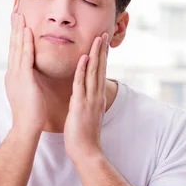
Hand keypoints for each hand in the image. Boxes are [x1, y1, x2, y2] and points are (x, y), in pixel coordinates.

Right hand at [5, 13, 46, 135]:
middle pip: (13, 43)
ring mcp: (16, 74)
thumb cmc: (32, 112)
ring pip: (18, 46)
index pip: (16, 48)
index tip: (18, 16)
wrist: (27, 127)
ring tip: (20, 12)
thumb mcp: (30, 90)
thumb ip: (31, 78)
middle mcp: (13, 71)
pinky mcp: (24, 78)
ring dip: (19, 29)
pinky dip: (26, 42)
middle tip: (15, 6)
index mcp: (15, 74)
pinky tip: (28, 30)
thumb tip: (34, 71)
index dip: (17, 31)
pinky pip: (25, 56)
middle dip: (15, 24)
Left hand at [64, 33, 107, 163]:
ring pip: (94, 73)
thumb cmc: (84, 137)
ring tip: (97, 39)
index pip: (101, 73)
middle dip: (102, 51)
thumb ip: (85, 103)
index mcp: (98, 98)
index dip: (102, 57)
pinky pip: (82, 84)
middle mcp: (97, 96)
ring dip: (96, 55)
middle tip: (104, 33)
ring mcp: (90, 100)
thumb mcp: (87, 116)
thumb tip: (81, 97)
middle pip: (101, 69)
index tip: (103, 43)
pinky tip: (84, 58)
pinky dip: (83, 70)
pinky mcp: (81, 105)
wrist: (86, 152)